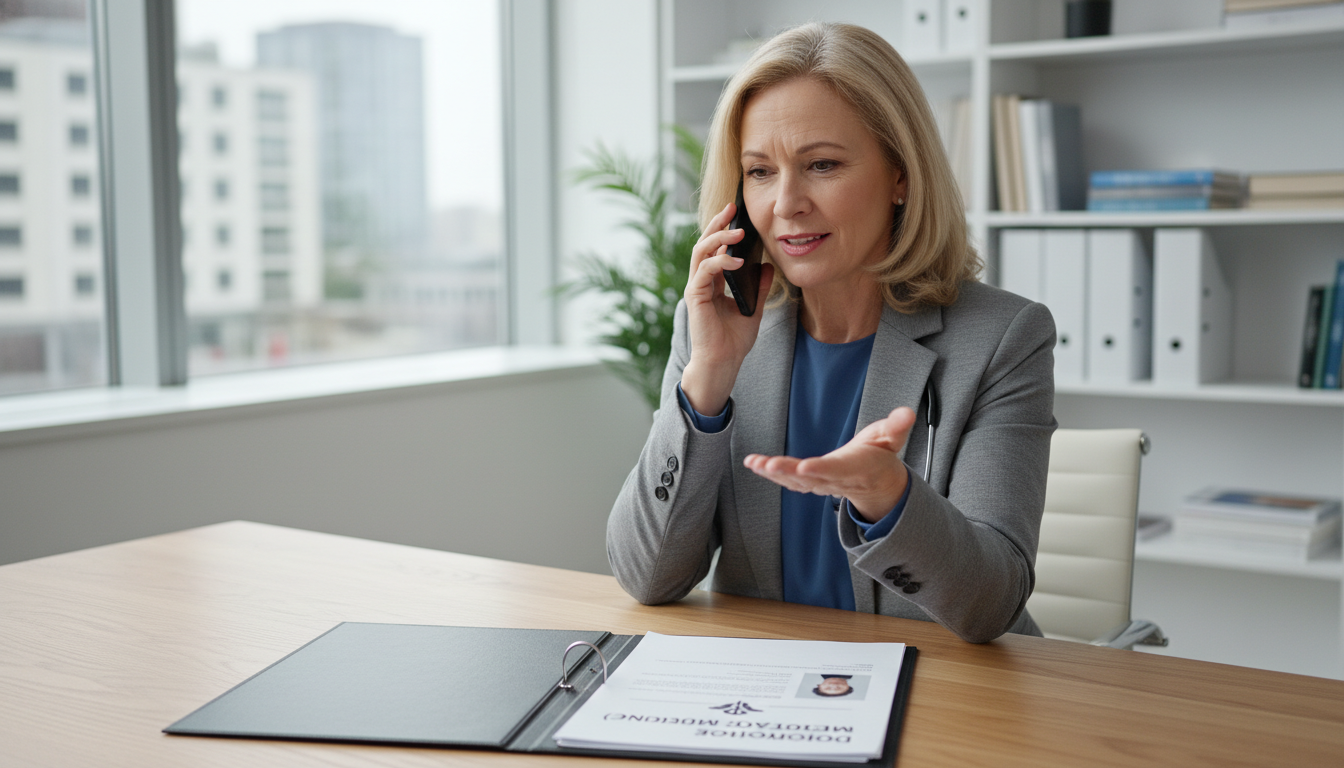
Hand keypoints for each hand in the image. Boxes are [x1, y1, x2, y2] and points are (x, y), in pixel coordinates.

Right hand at [680, 201, 775, 415]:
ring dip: (719, 238)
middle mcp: (702, 281)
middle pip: (705, 243)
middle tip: (732, 208)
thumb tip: (769, 266)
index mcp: (714, 282)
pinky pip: (705, 270)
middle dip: (717, 223)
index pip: (716, 249)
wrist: (723, 362)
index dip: (724, 229)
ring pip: (701, 251)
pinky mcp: (695, 295)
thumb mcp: (753, 308)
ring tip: (738, 232)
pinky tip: (737, 260)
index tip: (738, 214)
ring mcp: (696, 287)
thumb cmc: (734, 340)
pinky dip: (720, 262)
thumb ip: (759, 287)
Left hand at [743, 407, 916, 522]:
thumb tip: (907, 412)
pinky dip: (769, 473)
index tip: (804, 466)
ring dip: (773, 474)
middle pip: (809, 478)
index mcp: (854, 468)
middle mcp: (834, 480)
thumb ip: (897, 425)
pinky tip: (753, 464)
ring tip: (754, 463)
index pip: (836, 470)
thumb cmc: (880, 455)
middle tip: (768, 465)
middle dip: (787, 472)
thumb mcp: (892, 438)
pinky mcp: (809, 482)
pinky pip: (787, 481)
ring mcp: (820, 484)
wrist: (876, 483)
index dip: (821, 469)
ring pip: (794, 482)